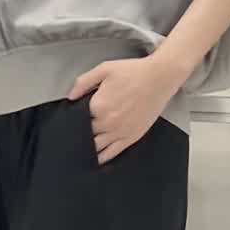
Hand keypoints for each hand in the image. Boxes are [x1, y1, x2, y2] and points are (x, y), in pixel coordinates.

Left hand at [68, 55, 184, 164]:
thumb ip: (83, 82)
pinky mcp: (131, 137)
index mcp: (98, 106)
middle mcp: (107, 123)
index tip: (69, 119)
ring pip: (96, 148)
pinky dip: (102, 158)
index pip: (76, 120)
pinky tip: (96, 159)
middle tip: (73, 135)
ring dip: (87, 150)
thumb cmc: (133, 72)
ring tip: (81, 149)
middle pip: (84, 136)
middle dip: (78, 135)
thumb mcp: (104, 69)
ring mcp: (119, 132)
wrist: (160, 78)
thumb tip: (70, 97)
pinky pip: (112, 153)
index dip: (72, 119)